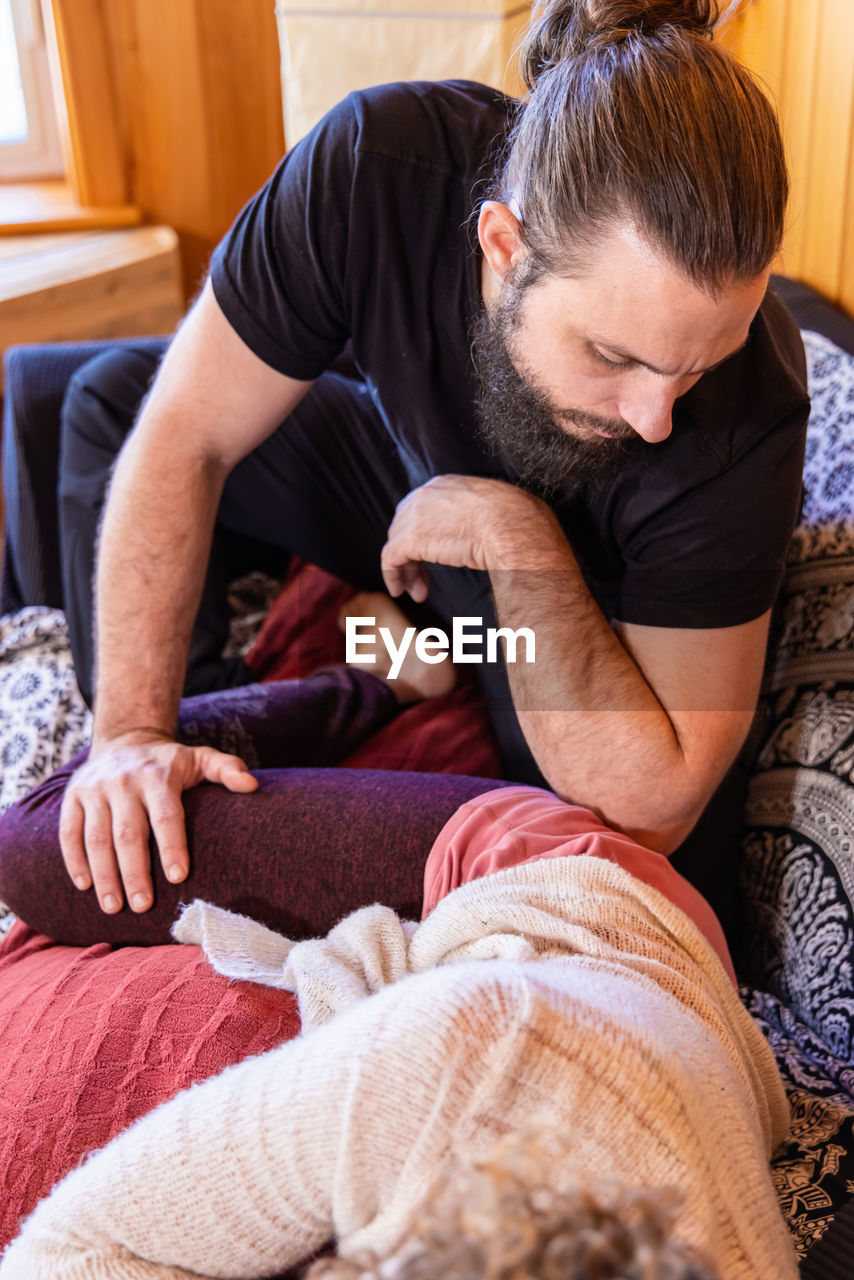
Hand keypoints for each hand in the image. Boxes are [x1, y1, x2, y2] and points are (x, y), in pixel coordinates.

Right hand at [59, 732, 258, 913]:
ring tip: (114, 907)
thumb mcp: (200, 758)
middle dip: (134, 873)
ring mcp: (95, 789)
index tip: (179, 877)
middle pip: (128, 834)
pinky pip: (69, 832)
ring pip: (96, 838)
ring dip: (104, 875)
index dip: (172, 847)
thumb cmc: (170, 763)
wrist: (125, 740)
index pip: (166, 816)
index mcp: (158, 776)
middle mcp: (124, 782)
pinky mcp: (74, 796)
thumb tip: (251, 785)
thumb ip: (227, 769)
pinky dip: (75, 860)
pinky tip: (85, 886)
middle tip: (142, 906)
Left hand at [381, 475, 547, 600]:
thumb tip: (484, 532)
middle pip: (403, 525)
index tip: (429, 555)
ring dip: (405, 570)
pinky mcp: (411, 538)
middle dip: (410, 553)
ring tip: (417, 591)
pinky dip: (392, 575)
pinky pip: (390, 559)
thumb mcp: (493, 509)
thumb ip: (476, 515)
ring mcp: (416, 515)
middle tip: (421, 578)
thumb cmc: (516, 523)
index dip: (420, 535)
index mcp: (445, 484)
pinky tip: (400, 590)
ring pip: (396, 544)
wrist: (514, 529)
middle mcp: (425, 494)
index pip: (419, 509)